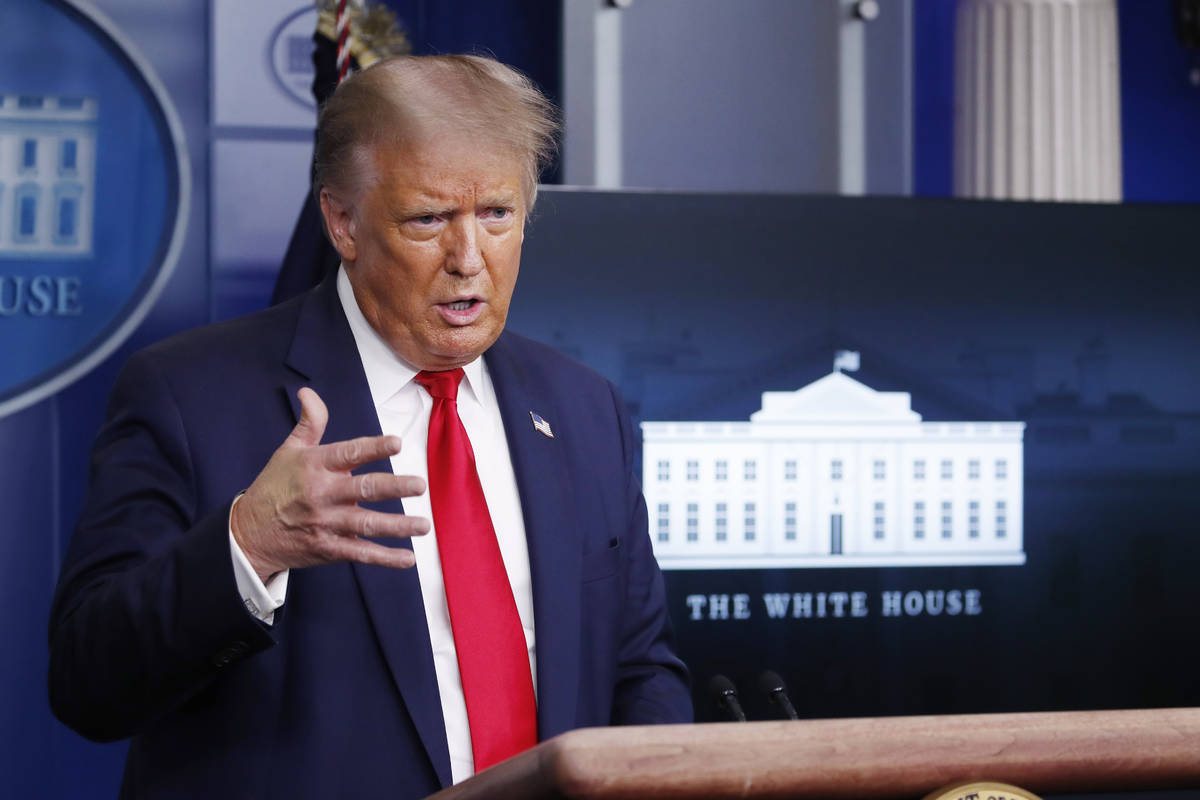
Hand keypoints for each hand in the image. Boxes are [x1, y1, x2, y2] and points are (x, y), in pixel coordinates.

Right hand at [231, 387, 428, 581]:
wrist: (248, 533)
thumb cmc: (274, 487)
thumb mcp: (288, 451)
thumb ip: (309, 423)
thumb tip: (308, 393)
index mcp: (315, 466)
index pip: (348, 453)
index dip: (373, 448)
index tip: (397, 443)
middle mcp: (322, 494)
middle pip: (364, 489)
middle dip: (395, 487)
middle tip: (420, 485)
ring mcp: (326, 523)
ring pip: (367, 524)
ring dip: (398, 526)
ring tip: (424, 524)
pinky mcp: (328, 548)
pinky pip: (360, 553)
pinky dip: (385, 558)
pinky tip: (407, 558)